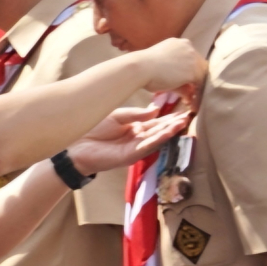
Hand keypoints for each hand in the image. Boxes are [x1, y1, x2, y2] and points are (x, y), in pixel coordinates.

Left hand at [68, 106, 190, 175]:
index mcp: (136, 128)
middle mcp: (138, 138)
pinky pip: (147, 147)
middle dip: (174, 123)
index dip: (169, 117)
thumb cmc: (94, 128)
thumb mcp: (118, 116)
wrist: (76, 143)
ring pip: (156, 139)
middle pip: (160, 130)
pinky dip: (158, 140)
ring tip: (183, 123)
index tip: (184, 109)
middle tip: (190, 115)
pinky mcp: (130, 156)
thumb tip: (155, 110)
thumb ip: (136, 114)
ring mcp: (135, 148)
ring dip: (170, 131)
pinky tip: (167, 133)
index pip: (156, 122)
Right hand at [135, 37, 207, 97]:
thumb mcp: (161, 70)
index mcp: (177, 44)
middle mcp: (187, 46)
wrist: (140, 67)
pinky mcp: (194, 70)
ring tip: (191, 103)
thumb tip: (185, 92)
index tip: (185, 87)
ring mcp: (192, 57)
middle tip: (189, 97)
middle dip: (194, 82)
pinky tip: (192, 105)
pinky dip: (198, 96)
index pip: (190, 59)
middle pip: (198, 66)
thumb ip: (175, 78)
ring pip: (201, 75)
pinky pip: (201, 85)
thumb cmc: (143, 69)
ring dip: (197, 90)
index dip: (188, 75)